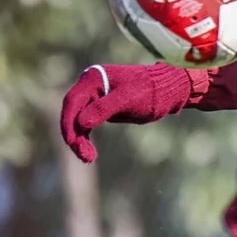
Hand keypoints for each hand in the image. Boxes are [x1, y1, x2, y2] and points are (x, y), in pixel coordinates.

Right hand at [60, 63, 192, 162]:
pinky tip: (89, 152)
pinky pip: (87, 123)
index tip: (72, 143)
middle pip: (73, 112)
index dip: (68, 123)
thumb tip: (80, 123)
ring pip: (78, 120)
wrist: (167, 89)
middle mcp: (90, 85)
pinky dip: (86, 137)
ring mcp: (94, 95)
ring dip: (80, 139)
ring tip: (89, 158)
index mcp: (94, 78)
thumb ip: (104, 108)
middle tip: (85, 156)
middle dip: (75, 135)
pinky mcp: (100, 106)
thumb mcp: (128, 99)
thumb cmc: (150, 91)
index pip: (72, 102)